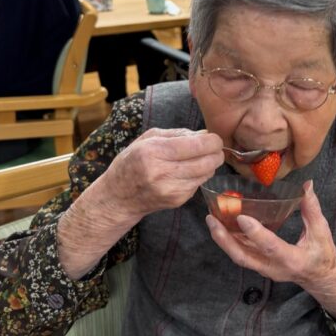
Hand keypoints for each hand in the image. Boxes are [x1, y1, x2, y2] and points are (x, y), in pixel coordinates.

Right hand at [88, 128, 225, 225]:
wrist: (118, 197)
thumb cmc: (132, 162)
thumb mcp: (147, 139)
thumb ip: (178, 134)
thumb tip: (205, 134)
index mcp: (154, 152)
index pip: (197, 145)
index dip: (213, 141)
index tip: (214, 138)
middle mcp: (162, 172)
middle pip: (207, 161)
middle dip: (216, 153)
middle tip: (214, 148)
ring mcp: (171, 190)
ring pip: (206, 174)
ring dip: (210, 164)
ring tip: (199, 159)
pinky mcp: (177, 201)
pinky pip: (199, 184)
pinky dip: (199, 176)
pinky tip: (187, 172)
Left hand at [205, 181, 335, 323]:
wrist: (320, 278)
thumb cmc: (322, 254)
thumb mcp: (321, 231)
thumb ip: (311, 208)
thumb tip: (307, 184)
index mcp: (292, 259)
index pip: (270, 246)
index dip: (256, 233)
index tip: (241, 217)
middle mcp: (273, 268)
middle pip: (243, 257)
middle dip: (225, 239)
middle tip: (212, 220)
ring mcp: (264, 269)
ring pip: (238, 257)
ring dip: (223, 240)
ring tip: (211, 220)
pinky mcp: (260, 266)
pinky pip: (241, 255)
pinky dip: (229, 241)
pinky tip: (221, 226)